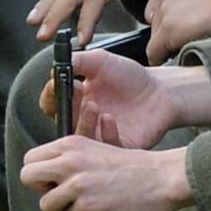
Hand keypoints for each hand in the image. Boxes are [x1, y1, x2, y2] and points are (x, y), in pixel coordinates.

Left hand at [20, 131, 195, 210]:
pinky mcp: (88, 205)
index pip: (31, 158)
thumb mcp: (97, 150)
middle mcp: (70, 160)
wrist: (161, 178)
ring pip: (46, 204)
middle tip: (58, 197)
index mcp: (71, 143)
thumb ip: (70, 162)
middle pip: (28, 177)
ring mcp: (78, 183)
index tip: (54, 182)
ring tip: (79, 210)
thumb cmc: (133, 166)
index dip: (39, 174)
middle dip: (41, 191)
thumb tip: (47, 189)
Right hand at [40, 49, 210, 151]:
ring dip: (82, 123)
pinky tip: (110, 119)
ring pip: (81, 140)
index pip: (52, 103)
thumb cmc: (130, 76)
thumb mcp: (102, 61)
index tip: (56, 83)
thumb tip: (55, 66)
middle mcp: (84, 120)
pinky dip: (105, 135)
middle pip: (62, 123)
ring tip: (93, 105)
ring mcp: (100, 136)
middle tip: (75, 93)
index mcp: (76, 100)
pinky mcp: (118, 147)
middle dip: (63, 110)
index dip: (50, 96)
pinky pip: (106, 149)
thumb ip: (79, 61)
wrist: (160, 90)